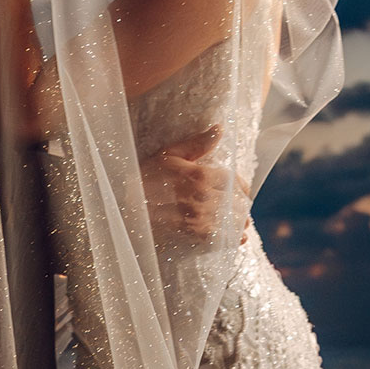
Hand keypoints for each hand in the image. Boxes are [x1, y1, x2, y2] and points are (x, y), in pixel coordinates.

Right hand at [141, 124, 245, 245]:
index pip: (233, 180)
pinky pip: (218, 237)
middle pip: (235, 202)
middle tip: (242, 206)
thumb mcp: (170, 154)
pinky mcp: (191, 234)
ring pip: (229, 221)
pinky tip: (236, 238)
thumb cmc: (147, 174)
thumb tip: (219, 129)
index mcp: (200, 175)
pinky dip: (230, 239)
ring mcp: (198, 218)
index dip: (241, 185)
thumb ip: (197, 143)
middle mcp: (202, 197)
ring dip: (238, 221)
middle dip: (241, 204)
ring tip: (242, 222)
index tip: (242, 189)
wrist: (127, 203)